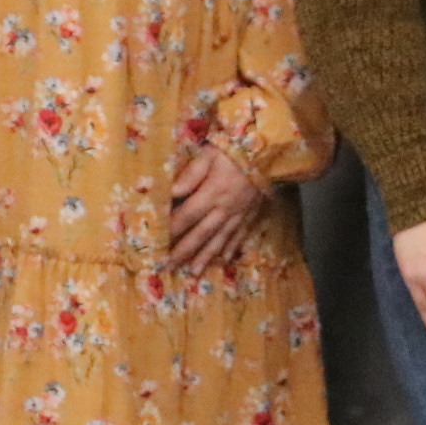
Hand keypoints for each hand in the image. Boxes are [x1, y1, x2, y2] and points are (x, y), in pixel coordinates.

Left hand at [167, 146, 270, 271]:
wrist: (269, 153)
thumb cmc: (234, 152)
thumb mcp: (210, 155)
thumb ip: (191, 174)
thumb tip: (172, 192)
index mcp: (212, 193)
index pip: (187, 215)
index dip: (171, 230)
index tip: (156, 242)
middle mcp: (224, 209)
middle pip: (201, 234)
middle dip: (184, 251)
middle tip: (168, 267)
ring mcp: (238, 215)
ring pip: (220, 239)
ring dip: (206, 257)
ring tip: (194, 273)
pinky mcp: (250, 215)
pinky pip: (240, 235)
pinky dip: (232, 248)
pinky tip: (225, 260)